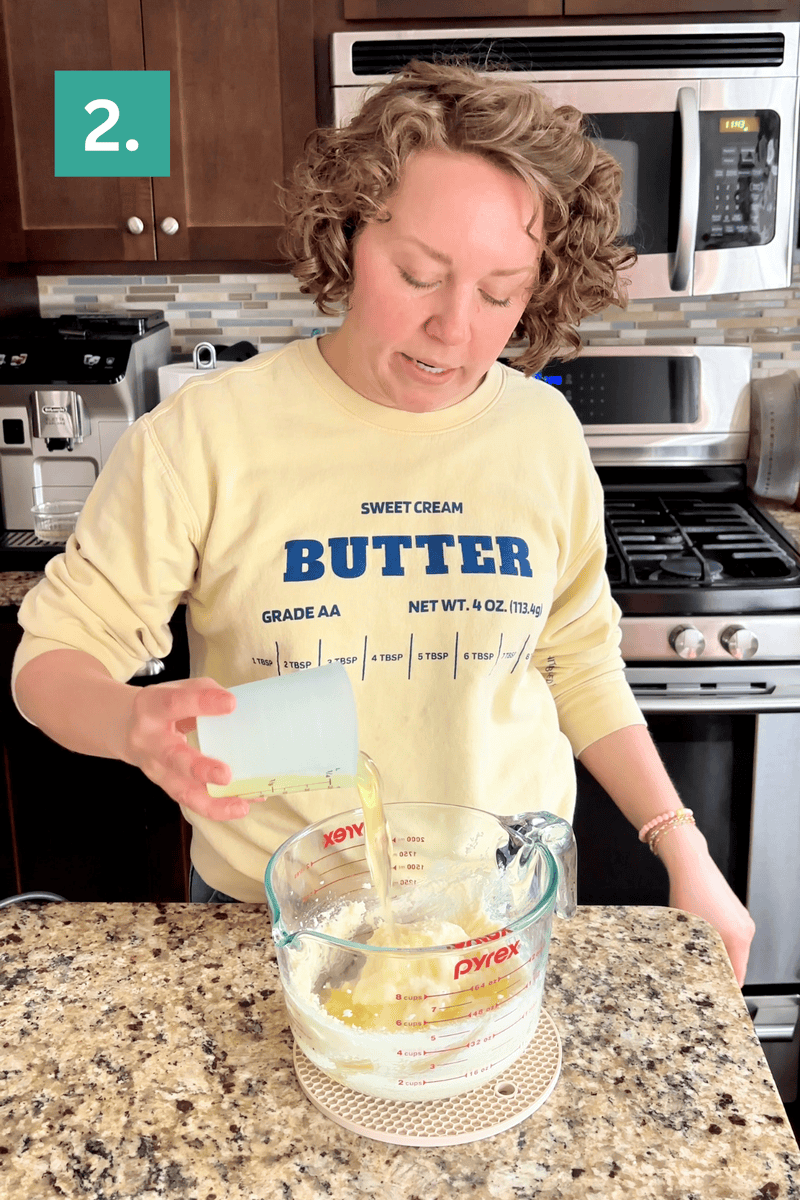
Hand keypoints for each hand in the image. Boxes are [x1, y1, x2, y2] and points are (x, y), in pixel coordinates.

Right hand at [122, 676, 250, 820]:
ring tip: (240, 806)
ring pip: (180, 790)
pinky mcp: (165, 785)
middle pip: (173, 758)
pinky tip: (239, 806)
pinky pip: (190, 800)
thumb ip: (203, 691)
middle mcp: (149, 741)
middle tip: (225, 775)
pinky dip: (215, 806)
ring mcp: (155, 768)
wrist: (125, 728)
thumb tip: (235, 705)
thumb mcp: (175, 689)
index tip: (231, 703)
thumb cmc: (161, 706)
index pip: (174, 703)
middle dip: (199, 769)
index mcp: (150, 707)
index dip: (201, 702)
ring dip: (211, 802)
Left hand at [661, 826, 755, 985]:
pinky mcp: (736, 911)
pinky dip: (719, 939)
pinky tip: (701, 934)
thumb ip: (696, 955)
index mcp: (738, 938)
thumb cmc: (688, 891)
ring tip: (697, 951)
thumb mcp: (688, 930)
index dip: (724, 988)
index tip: (713, 994)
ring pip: (733, 948)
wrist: (691, 862)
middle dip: (719, 971)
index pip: (738, 976)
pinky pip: (731, 934)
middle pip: (737, 963)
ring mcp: (743, 919)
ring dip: (718, 954)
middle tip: (699, 976)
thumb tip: (696, 972)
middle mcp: (746, 930)